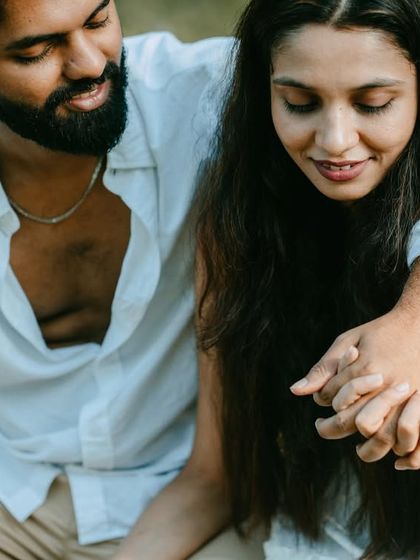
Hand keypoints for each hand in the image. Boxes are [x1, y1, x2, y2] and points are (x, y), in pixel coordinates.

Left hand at [290, 308, 419, 465]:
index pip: (332, 399)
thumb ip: (324, 368)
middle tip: (321, 426)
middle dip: (330, 428)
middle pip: (350, 423)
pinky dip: (401, 452)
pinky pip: (411, 439)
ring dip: (366, 448)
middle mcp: (386, 386)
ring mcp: (408, 398)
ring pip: (380, 438)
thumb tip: (295, 391)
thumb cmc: (380, 332)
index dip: (323, 400)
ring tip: (358, 446)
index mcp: (366, 369)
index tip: (322, 400)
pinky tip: (391, 451)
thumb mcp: (348, 340)